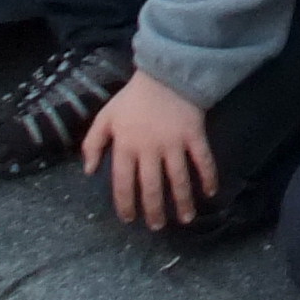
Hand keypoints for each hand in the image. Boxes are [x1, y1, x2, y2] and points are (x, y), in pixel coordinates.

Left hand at [83, 66, 217, 228]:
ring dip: (182, 202)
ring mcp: (174, 144)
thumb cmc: (133, 98)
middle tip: (157, 226)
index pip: (124, 184)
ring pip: (179, 180)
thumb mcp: (106, 117)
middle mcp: (150, 150)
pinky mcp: (194, 136)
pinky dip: (208, 177)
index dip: (125, 205)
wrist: (165, 73)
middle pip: (152, 188)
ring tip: (185, 219)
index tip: (129, 219)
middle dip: (154, 211)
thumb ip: (93, 143)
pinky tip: (210, 193)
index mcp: (126, 147)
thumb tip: (89, 171)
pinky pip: (203, 160)